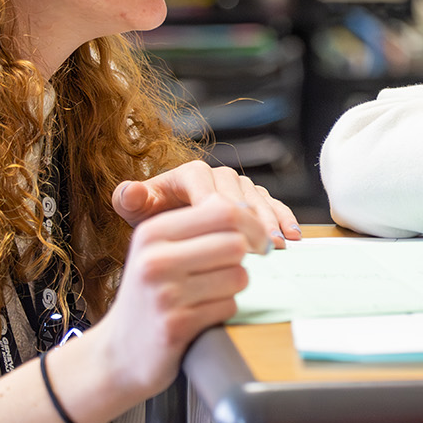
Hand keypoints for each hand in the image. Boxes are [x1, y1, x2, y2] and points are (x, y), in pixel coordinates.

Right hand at [89, 193, 268, 399]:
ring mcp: (165, 294)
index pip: (222, 210)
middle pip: (235, 243)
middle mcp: (155, 259)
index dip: (252, 224)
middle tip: (234, 270)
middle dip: (245, 258)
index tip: (259, 241)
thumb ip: (197, 227)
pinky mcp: (176, 326)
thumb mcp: (159, 251)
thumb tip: (248, 209)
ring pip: (238, 276)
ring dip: (234, 287)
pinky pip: (229, 306)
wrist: (119, 352)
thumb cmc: (149, 296)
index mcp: (152, 232)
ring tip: (211, 294)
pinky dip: (224, 311)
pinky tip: (203, 315)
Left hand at [111, 159, 301, 247]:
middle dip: (250, 222)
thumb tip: (129, 192)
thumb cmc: (153, 219)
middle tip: (260, 247)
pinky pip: (273, 204)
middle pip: (240, 196)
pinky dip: (284, 218)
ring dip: (270, 223)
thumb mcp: (137, 212)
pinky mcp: (254, 198)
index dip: (222, 214)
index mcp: (191, 174)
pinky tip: (292, 236)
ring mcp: (239, 187)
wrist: (169, 223)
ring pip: (259, 201)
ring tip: (277, 245)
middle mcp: (218, 176)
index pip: (211, 191)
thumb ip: (129, 200)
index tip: (227, 238)